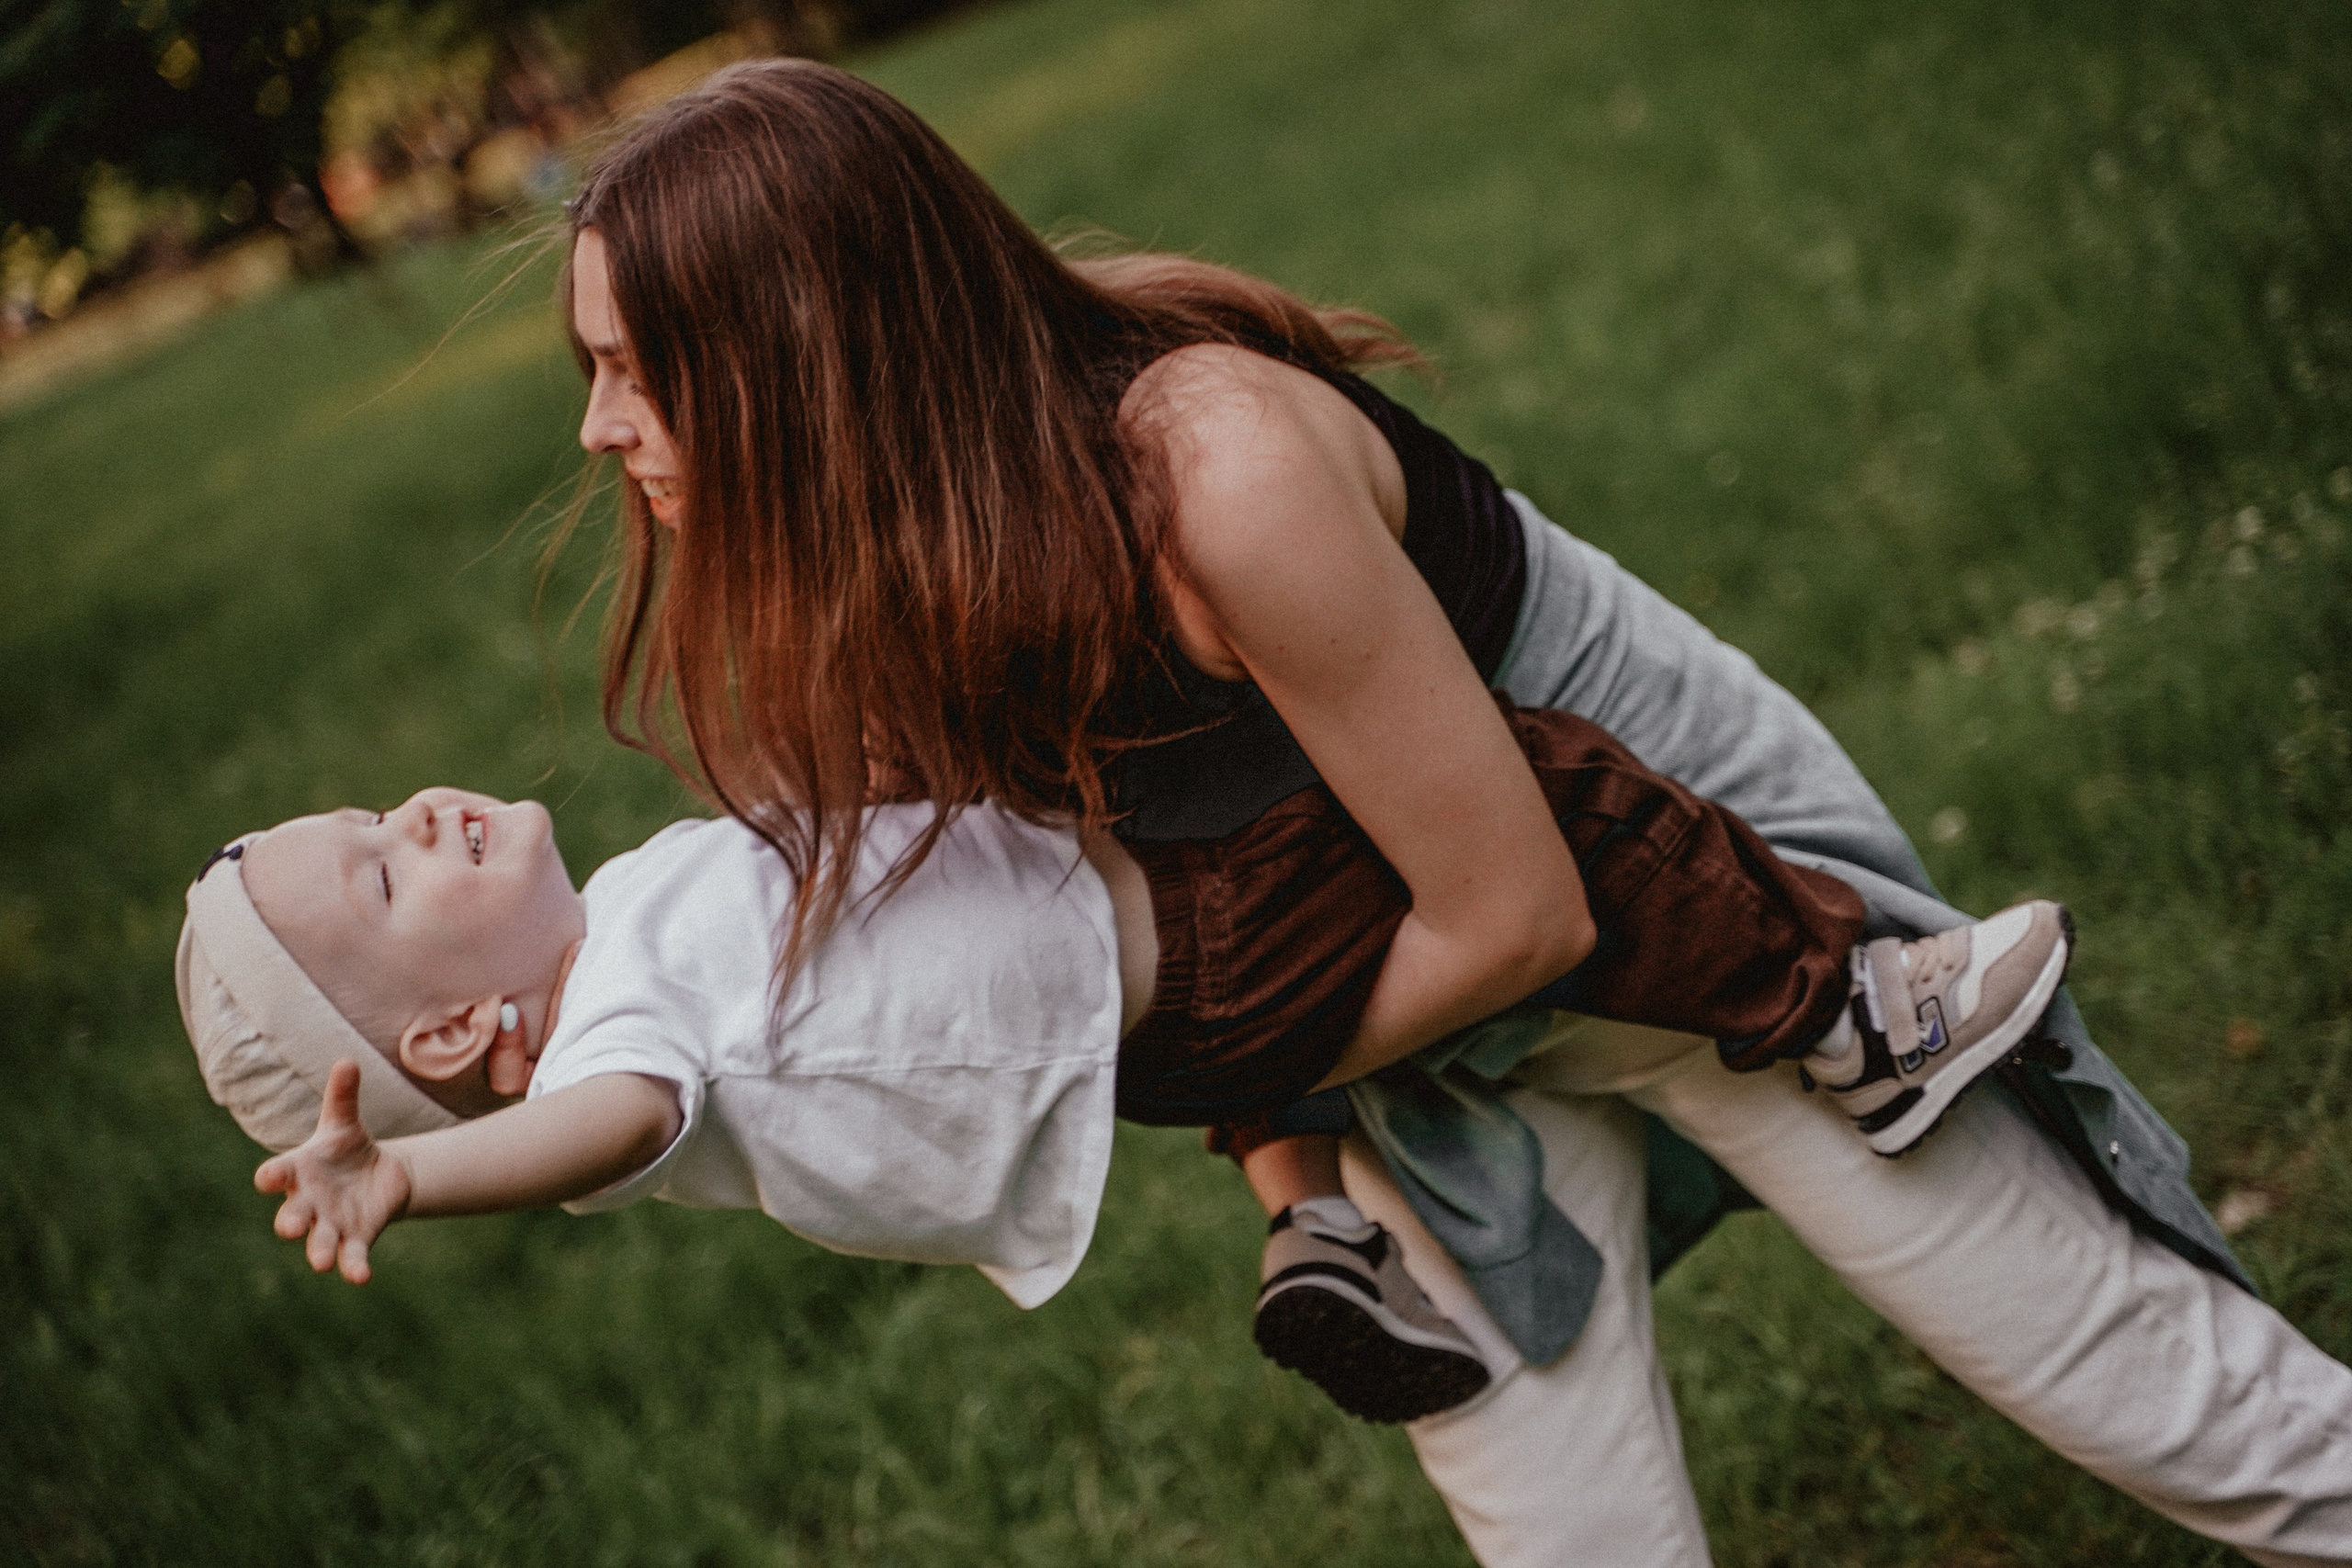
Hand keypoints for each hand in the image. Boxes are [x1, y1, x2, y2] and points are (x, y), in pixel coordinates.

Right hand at [253, 1060, 412, 1283]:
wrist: (376, 1175)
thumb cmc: (347, 1148)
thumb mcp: (345, 1122)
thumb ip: (343, 1097)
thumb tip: (348, 1060)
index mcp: (299, 1171)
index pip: (279, 1173)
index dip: (273, 1175)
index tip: (267, 1178)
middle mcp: (308, 1202)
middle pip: (293, 1214)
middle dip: (290, 1221)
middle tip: (288, 1228)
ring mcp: (329, 1223)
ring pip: (319, 1241)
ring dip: (318, 1251)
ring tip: (320, 1263)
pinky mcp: (355, 1238)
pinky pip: (352, 1256)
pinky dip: (354, 1267)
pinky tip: (361, 1277)